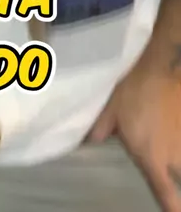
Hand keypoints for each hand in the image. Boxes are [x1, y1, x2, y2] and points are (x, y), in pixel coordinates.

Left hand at [88, 44, 180, 210]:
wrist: (160, 65)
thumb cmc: (132, 90)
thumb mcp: (109, 112)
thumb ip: (100, 131)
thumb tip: (91, 141)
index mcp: (151, 158)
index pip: (165, 194)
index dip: (171, 209)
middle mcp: (174, 155)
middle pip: (180, 178)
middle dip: (174, 177)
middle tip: (163, 163)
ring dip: (176, 153)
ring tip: (164, 136)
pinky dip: (179, 134)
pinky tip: (173, 124)